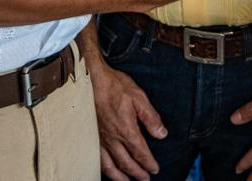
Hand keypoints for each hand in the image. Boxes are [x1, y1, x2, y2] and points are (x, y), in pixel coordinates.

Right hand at [90, 52, 166, 180]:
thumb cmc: (114, 86)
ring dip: (121, 177)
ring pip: (110, 166)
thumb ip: (151, 118)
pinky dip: (105, 170)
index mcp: (126, 130)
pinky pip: (98, 159)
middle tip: (146, 179)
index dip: (148, 163)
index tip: (155, 169)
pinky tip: (109, 171)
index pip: (140, 152)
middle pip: (126, 163)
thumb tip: (162, 134)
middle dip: (137, 173)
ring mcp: (100, 140)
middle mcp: (112, 139)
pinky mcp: (91, 137)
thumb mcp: (139, 98)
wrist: (90, 80)